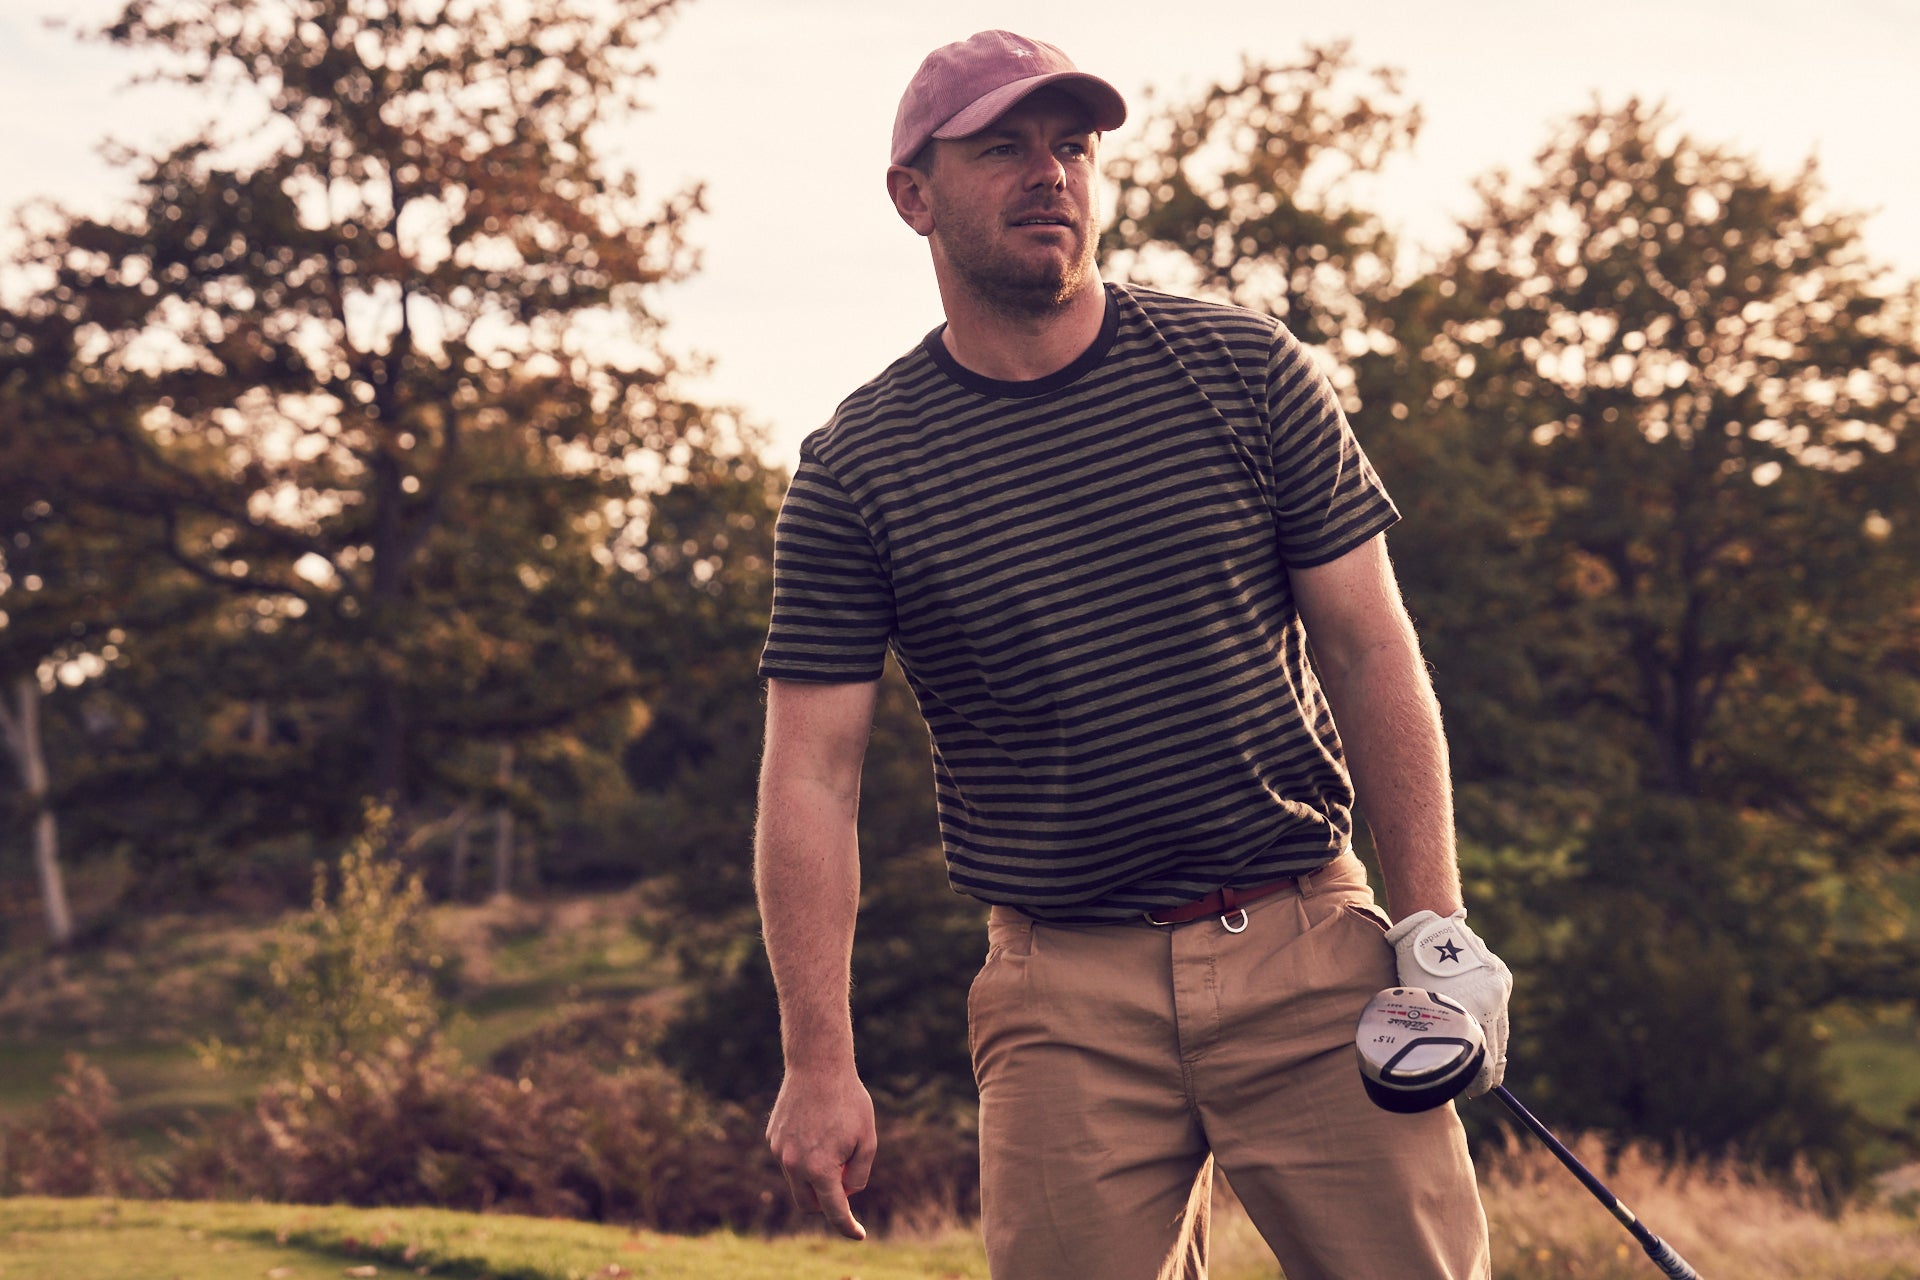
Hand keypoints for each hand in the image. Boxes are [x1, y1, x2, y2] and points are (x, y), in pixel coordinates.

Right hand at [766, 1063, 877, 1239]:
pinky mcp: (772, 1137)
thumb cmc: (848, 1100)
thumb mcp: (867, 1139)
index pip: (834, 1211)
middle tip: (844, 1179)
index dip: (848, 1227)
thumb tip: (845, 1192)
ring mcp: (779, 1151)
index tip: (858, 1234)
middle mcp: (794, 1165)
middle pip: (809, 1204)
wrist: (817, 1065)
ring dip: (814, 1175)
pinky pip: (789, 1159)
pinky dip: (803, 1156)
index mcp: (820, 1169)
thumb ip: (859, 1174)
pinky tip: (816, 1127)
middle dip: (826, 1201)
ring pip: (797, 1180)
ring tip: (832, 1141)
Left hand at [1383, 908, 1511, 1096]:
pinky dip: (1493, 1021)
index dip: (1479, 1080)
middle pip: (1497, 1048)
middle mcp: (1489, 1003)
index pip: (1482, 1060)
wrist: (1430, 929)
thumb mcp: (1422, 1007)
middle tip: (1484, 1086)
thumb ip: (1437, 1033)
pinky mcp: (1502, 977)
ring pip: (1502, 1029)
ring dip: (1495, 1047)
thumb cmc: (1413, 969)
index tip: (1474, 1092)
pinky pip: (1501, 1008)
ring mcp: (1499, 989)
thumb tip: (1441, 1060)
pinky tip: (1486, 1032)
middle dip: (1490, 1070)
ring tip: (1489, 1065)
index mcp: (1468, 1013)